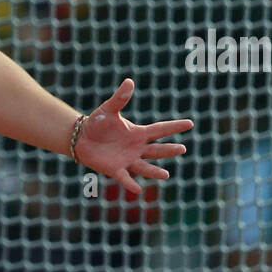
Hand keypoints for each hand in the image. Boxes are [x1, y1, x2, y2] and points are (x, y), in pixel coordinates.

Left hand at [74, 78, 192, 195]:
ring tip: (166, 174)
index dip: (174, 127)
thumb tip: (129, 81)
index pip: (160, 129)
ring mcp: (127, 160)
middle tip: (182, 148)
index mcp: (138, 133)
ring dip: (155, 171)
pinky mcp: (115, 169)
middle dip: (169, 150)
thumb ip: (120, 98)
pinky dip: (130, 183)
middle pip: (157, 150)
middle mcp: (136, 148)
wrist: (81, 138)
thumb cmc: (97, 123)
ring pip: (145, 166)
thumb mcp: (108, 109)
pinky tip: (137, 190)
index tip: (190, 123)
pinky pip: (125, 177)